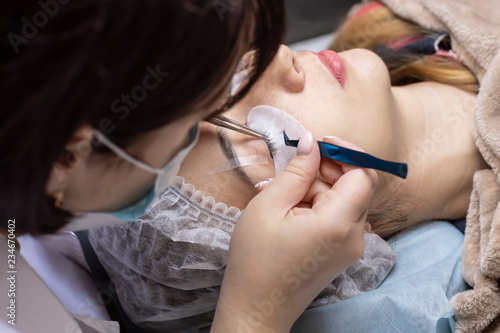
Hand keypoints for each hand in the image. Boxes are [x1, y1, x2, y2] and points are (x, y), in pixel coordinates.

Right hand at [211, 133, 377, 332]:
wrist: (257, 307)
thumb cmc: (256, 259)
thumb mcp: (269, 206)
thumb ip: (296, 171)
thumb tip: (312, 142)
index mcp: (337, 224)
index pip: (364, 174)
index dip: (346, 152)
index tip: (320, 143)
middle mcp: (354, 236)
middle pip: (356, 186)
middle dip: (327, 170)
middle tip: (294, 167)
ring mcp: (350, 247)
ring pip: (344, 200)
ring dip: (316, 188)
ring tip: (279, 193)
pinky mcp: (342, 252)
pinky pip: (337, 217)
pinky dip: (316, 205)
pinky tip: (287, 209)